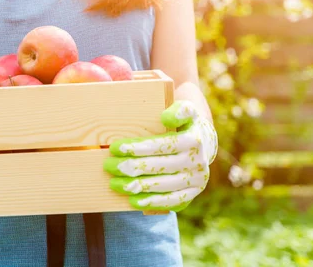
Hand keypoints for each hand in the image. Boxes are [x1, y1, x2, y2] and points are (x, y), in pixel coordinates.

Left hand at [103, 100, 217, 211]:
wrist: (204, 144)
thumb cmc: (185, 124)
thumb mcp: (186, 110)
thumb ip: (179, 110)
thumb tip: (166, 118)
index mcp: (193, 140)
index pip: (161, 145)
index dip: (137, 148)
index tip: (115, 148)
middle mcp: (197, 161)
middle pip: (159, 167)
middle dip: (131, 167)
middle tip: (108, 166)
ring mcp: (196, 180)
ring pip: (162, 185)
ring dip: (136, 186)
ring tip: (114, 183)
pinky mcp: (192, 193)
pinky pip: (170, 201)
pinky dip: (151, 202)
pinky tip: (133, 200)